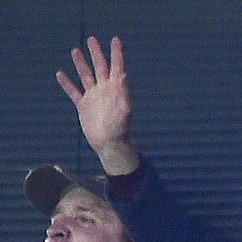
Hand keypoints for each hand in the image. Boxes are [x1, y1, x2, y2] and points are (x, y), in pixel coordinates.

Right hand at [56, 36, 139, 174]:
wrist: (110, 144)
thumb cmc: (120, 129)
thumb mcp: (124, 109)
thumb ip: (123, 92)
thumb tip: (123, 74)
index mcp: (116, 89)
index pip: (117, 67)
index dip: (117, 53)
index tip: (115, 39)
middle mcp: (105, 91)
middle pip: (100, 67)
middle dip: (96, 53)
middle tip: (92, 39)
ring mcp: (94, 98)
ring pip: (86, 76)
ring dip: (81, 64)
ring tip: (75, 50)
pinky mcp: (84, 107)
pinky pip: (74, 92)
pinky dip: (67, 84)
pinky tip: (60, 74)